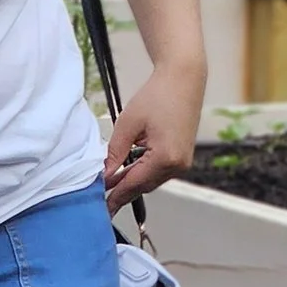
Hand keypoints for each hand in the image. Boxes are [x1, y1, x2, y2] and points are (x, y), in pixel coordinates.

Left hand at [103, 58, 201, 213]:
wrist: (183, 78)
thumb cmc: (157, 95)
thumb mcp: (128, 124)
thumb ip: (115, 153)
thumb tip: (105, 175)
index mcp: (165, 158)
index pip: (133, 184)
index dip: (115, 196)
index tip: (103, 208)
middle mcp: (178, 165)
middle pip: (144, 186)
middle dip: (123, 191)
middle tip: (103, 198)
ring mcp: (184, 162)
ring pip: (152, 180)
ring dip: (133, 181)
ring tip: (112, 183)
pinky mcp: (184, 155)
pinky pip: (160, 171)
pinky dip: (144, 172)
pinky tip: (129, 170)